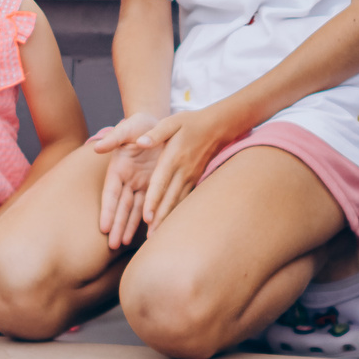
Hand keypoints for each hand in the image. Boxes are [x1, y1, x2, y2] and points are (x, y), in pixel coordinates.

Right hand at [90, 111, 163, 247]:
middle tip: (112, 245)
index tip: (104, 227)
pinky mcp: (155, 185)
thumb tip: (97, 147)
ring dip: (129, 227)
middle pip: (121, 207)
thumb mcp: (128, 128)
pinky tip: (148, 233)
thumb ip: (115, 138)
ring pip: (135, 210)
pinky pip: (152, 204)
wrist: (159, 124)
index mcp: (118, 169)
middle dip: (117, 225)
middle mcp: (128, 180)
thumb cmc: (140, 124)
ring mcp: (141, 184)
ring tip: (123, 244)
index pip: (111, 193)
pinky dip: (150, 218)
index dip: (108, 210)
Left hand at [134, 103, 240, 229]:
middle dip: (159, 217)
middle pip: (169, 198)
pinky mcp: (195, 180)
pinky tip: (170, 224)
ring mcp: (190, 177)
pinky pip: (184, 199)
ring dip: (168, 219)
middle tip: (150, 237)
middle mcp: (183, 170)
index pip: (161, 181)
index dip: (153, 199)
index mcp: (173, 157)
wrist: (217, 127)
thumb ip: (156, 132)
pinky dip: (177, 212)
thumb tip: (141, 142)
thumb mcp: (172, 121)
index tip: (146, 215)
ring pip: (177, 201)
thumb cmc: (190, 123)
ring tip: (158, 235)